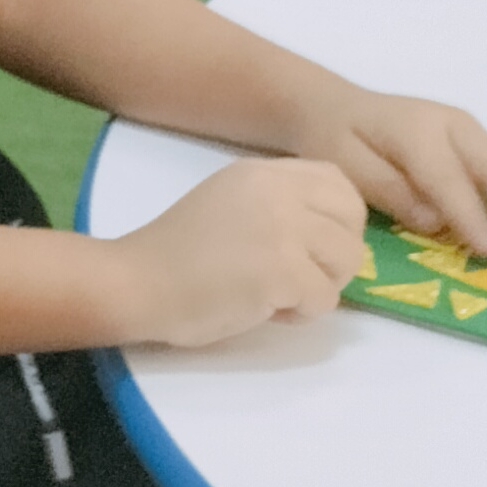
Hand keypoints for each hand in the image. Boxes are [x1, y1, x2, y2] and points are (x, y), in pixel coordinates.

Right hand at [115, 157, 367, 349]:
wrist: (134, 284)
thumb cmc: (174, 256)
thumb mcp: (230, 204)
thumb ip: (276, 205)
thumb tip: (327, 235)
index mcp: (263, 172)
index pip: (338, 184)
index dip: (339, 220)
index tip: (312, 247)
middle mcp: (278, 190)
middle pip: (352, 222)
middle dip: (335, 257)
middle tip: (299, 277)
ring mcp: (283, 228)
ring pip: (346, 261)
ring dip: (320, 287)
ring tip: (278, 295)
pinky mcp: (282, 270)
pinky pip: (325, 298)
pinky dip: (300, 314)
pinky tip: (265, 309)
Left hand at [310, 91, 486, 266]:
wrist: (336, 105)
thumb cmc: (336, 138)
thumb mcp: (344, 164)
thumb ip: (388, 190)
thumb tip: (433, 222)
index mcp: (419, 130)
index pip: (449, 178)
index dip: (471, 215)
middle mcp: (456, 126)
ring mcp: (473, 133)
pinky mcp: (480, 144)